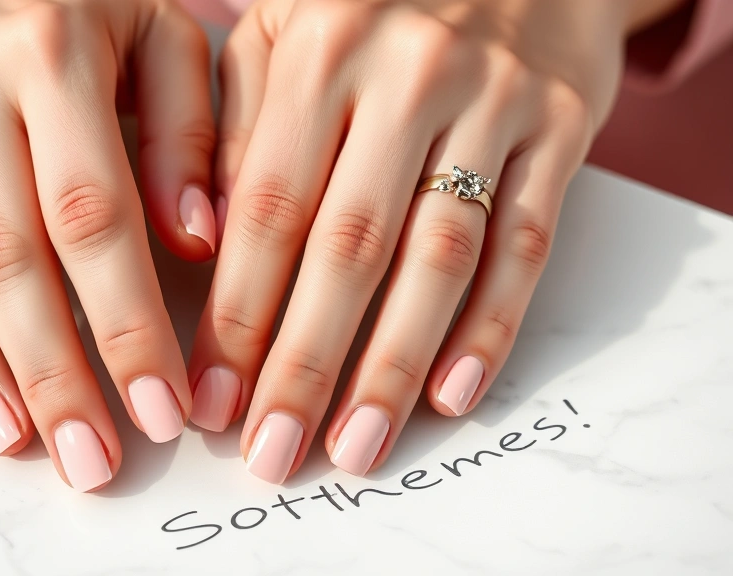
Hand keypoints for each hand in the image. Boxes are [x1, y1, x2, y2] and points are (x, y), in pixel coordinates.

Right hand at [0, 0, 216, 490]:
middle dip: (52, 372)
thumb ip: (187, 132)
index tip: (163, 410)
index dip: (126, 324)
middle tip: (90, 461)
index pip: (93, 218)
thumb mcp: (161, 33)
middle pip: (7, 257)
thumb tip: (197, 240)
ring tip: (13, 440)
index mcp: (53, 59)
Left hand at [189, 0, 674, 481]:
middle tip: (273, 452)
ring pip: (439, 257)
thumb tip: (203, 242)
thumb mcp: (284, 28)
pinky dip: (490, 325)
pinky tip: (451, 393)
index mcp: (322, 48)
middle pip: (350, 247)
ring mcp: (496, 102)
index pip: (270, 206)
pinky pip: (526, 241)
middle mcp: (409, 74)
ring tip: (356, 446)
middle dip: (305, 363)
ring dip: (393, 365)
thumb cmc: (373, 1)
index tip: (213, 397)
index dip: (238, 313)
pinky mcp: (564, 127)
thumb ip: (238, 123)